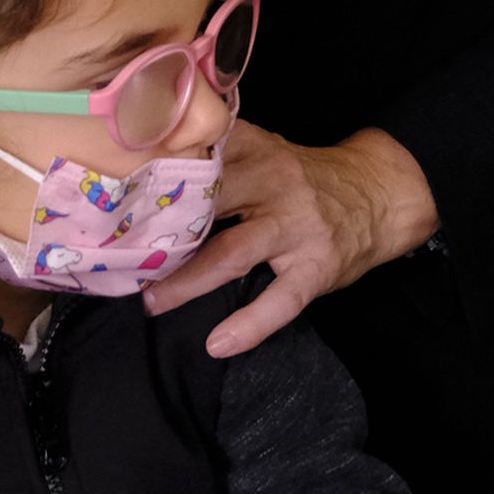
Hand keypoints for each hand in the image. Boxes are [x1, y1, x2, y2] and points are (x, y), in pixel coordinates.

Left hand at [143, 121, 436, 357]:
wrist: (379, 193)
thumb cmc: (305, 178)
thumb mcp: (268, 152)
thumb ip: (220, 157)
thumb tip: (148, 169)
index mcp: (256, 151)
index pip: (199, 153)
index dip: (155, 172)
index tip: (113, 191)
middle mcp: (274, 183)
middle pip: (207, 203)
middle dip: (161, 231)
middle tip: (118, 254)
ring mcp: (296, 227)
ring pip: (233, 252)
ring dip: (188, 280)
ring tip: (152, 300)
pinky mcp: (316, 267)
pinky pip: (280, 301)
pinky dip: (249, 325)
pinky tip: (218, 342)